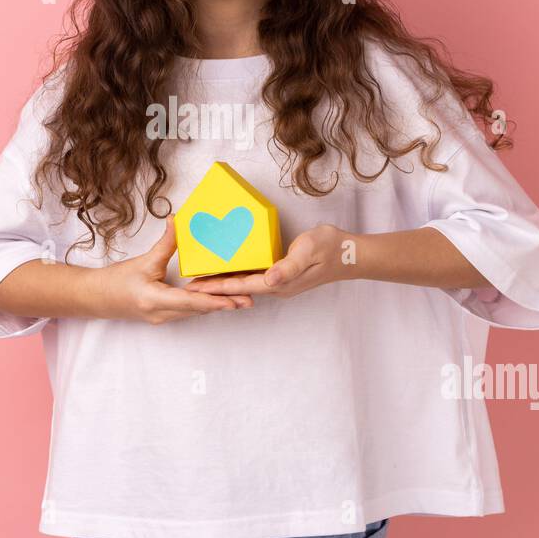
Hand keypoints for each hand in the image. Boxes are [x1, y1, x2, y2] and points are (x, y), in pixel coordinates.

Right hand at [94, 216, 253, 324]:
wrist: (96, 298)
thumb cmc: (116, 281)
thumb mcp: (143, 261)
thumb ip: (165, 244)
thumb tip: (177, 221)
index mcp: (154, 300)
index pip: (190, 302)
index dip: (213, 301)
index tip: (233, 300)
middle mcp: (161, 313)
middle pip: (198, 309)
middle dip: (223, 304)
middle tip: (248, 299)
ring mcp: (163, 318)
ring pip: (195, 312)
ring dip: (216, 305)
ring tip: (241, 299)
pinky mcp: (164, 316)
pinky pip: (188, 311)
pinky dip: (204, 304)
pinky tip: (219, 298)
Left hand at [184, 223, 351, 300]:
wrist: (350, 254)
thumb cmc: (330, 248)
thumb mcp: (308, 251)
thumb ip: (287, 266)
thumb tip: (268, 279)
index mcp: (279, 282)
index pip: (241, 285)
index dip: (216, 286)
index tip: (195, 286)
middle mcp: (276, 285)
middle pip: (238, 289)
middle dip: (213, 288)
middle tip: (189, 286)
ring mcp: (279, 282)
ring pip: (244, 285)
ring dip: (223, 283)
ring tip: (201, 280)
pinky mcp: (282, 275)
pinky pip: (253, 278)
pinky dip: (237, 276)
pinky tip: (228, 269)